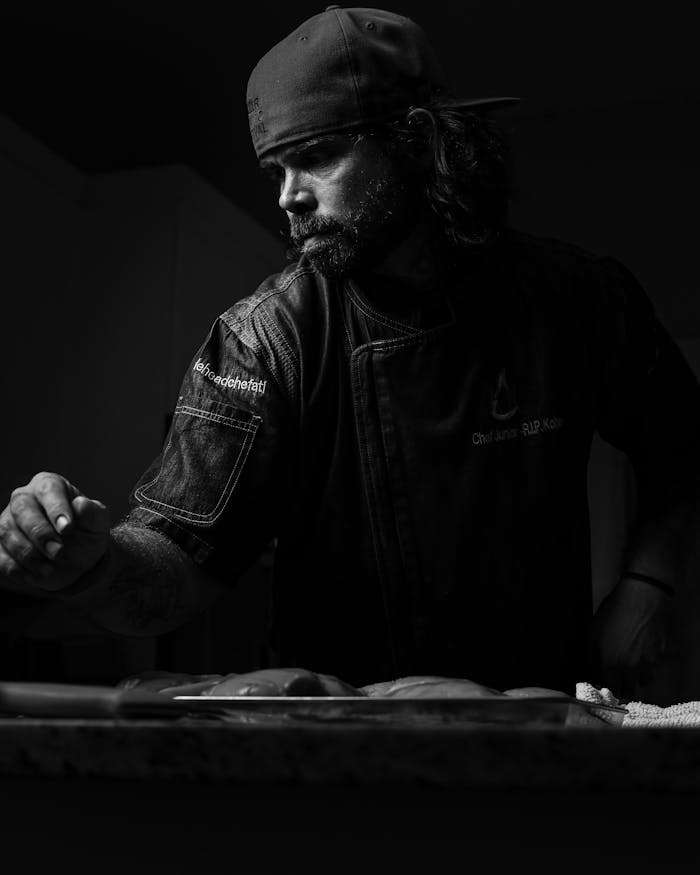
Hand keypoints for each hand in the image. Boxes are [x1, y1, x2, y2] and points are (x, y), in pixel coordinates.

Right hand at [0, 472, 109, 593]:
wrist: (78, 560)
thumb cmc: (87, 533)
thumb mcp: (98, 523)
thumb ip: (92, 513)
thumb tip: (80, 504)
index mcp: (50, 486)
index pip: (49, 490)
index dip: (57, 509)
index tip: (68, 529)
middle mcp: (24, 498)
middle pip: (22, 509)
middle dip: (40, 533)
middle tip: (59, 552)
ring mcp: (8, 521)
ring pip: (7, 531)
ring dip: (28, 553)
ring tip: (50, 569)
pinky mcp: (0, 544)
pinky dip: (15, 567)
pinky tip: (34, 574)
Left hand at [591, 575, 671, 699]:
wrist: (642, 596)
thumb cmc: (615, 610)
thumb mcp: (595, 631)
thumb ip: (594, 657)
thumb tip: (595, 673)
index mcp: (610, 662)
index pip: (609, 688)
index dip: (606, 686)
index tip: (606, 681)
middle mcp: (630, 667)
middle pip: (627, 690)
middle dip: (621, 684)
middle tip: (618, 675)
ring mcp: (648, 662)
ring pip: (643, 681)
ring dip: (636, 675)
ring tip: (631, 660)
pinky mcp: (661, 655)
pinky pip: (654, 667)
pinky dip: (649, 663)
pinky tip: (643, 649)